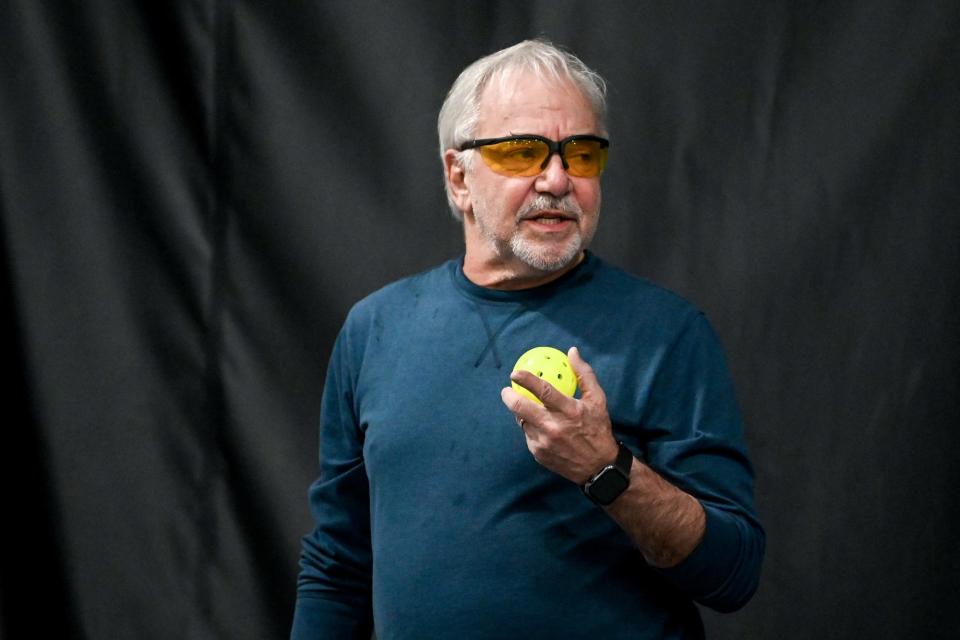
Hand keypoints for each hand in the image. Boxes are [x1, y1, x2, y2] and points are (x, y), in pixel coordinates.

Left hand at [500, 346, 618, 483]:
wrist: (598, 467)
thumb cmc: (598, 428)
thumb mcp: (598, 400)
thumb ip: (584, 374)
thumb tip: (572, 351)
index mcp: (569, 411)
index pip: (543, 390)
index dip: (526, 379)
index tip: (515, 373)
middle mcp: (554, 426)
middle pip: (521, 408)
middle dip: (509, 396)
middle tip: (506, 391)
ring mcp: (544, 442)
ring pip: (522, 421)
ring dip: (522, 413)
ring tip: (526, 409)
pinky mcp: (538, 454)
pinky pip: (528, 435)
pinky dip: (531, 428)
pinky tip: (539, 427)